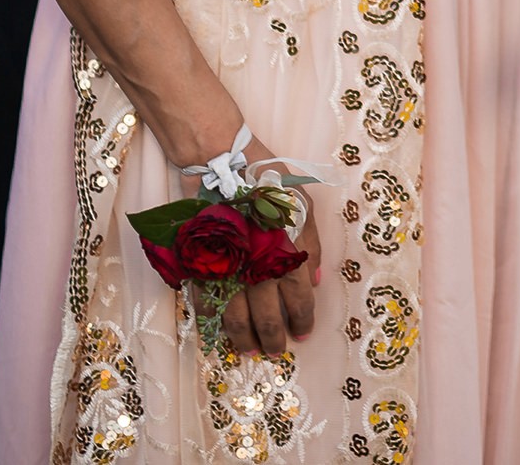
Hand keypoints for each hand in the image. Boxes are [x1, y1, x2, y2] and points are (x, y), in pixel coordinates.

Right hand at [222, 169, 323, 357]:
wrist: (224, 166)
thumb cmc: (268, 184)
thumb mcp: (303, 207)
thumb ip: (312, 245)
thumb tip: (317, 281)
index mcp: (288, 257)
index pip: (300, 301)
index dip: (302, 321)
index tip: (302, 334)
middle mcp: (260, 271)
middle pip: (269, 318)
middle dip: (274, 340)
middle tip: (275, 352)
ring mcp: (230, 273)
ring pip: (237, 320)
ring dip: (245, 340)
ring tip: (250, 352)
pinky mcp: (203, 269)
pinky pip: (206, 306)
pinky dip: (212, 326)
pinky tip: (219, 336)